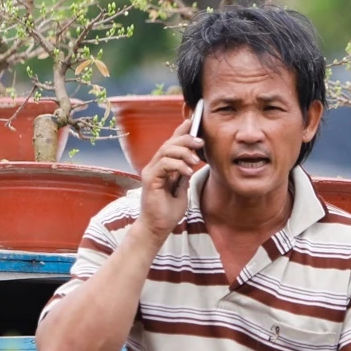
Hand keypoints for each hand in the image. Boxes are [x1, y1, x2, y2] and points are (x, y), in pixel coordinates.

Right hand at [139, 119, 203, 240]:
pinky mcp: (150, 180)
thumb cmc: (167, 211)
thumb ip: (183, 174)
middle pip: (168, 143)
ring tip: (195, 160)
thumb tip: (191, 160)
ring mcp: (150, 172)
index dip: (180, 131)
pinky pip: (164, 164)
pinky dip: (178, 165)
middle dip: (185, 139)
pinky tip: (188, 171)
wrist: (158, 228)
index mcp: (162, 167)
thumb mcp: (181, 188)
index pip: (170, 144)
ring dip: (183, 152)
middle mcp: (154, 166)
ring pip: (165, 150)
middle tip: (200, 142)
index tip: (192, 121)